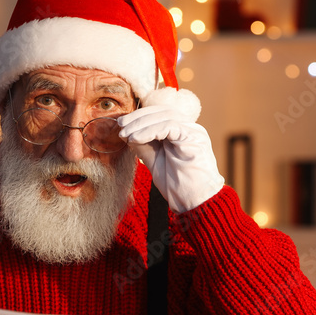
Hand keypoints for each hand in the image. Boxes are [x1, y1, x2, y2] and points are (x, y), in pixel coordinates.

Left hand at [118, 88, 223, 212]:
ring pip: (165, 116)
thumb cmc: (178, 186)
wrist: (194, 203)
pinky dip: (150, 130)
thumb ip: (145, 146)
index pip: (160, 114)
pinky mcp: (195, 137)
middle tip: (121, 126)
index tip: (121, 125)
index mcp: (182, 132)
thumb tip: (128, 133)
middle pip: (162, 111)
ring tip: (126, 135)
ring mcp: (194, 132)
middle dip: (138, 117)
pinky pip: (169, 126)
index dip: (140, 116)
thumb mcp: (155, 161)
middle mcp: (190, 129)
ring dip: (141, 124)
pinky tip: (135, 139)